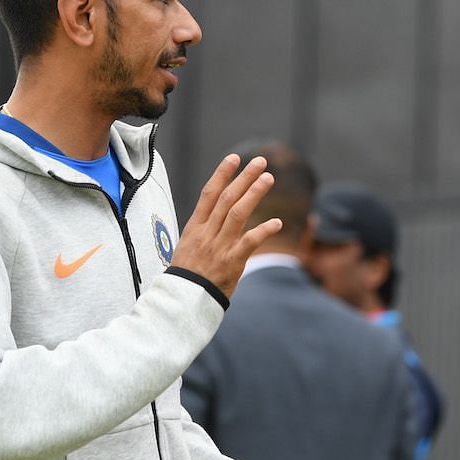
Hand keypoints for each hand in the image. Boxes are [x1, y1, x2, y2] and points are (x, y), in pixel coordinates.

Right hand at [172, 154, 282, 295]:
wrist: (182, 302)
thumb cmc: (187, 276)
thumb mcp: (187, 247)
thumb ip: (203, 230)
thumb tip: (215, 215)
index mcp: (195, 227)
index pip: (208, 194)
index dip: (222, 174)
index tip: (234, 158)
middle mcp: (207, 233)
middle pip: (226, 198)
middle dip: (244, 178)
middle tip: (260, 162)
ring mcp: (219, 246)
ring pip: (237, 213)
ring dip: (254, 193)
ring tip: (268, 178)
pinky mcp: (231, 262)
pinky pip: (249, 242)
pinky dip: (263, 231)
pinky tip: (277, 222)